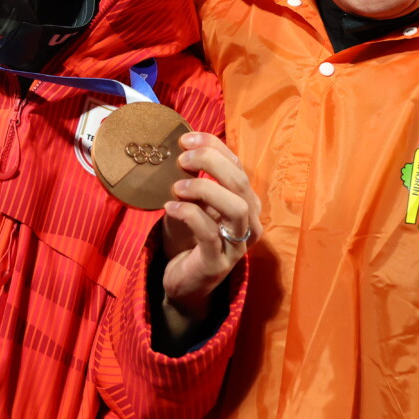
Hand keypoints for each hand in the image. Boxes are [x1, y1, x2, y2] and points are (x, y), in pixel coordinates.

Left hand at [160, 132, 261, 332]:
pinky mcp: (219, 262)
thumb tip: (179, 147)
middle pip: (240, 181)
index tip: (185, 139)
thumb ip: (192, 177)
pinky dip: (189, 214)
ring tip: (177, 187)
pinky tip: (170, 207)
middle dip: (211, 163)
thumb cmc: (188, 234)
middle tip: (181, 160)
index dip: (213, 146)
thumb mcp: (190, 200)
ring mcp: (236, 243)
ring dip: (204, 189)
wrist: (183, 279)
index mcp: (243, 200)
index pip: (238, 164)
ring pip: (236, 207)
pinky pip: (210, 233)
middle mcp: (248, 220)